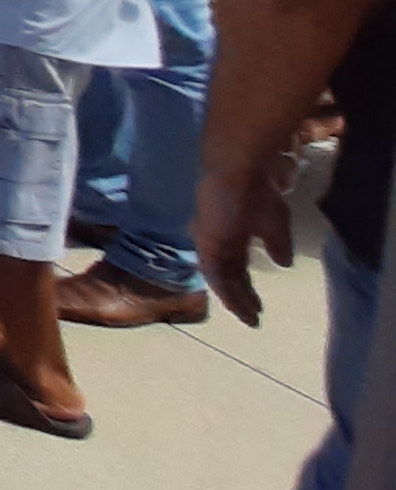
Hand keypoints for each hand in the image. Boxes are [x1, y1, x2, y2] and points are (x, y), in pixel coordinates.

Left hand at [199, 160, 297, 328]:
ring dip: (236, 300)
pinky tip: (240, 306)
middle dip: (241, 297)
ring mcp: (209, 243)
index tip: (259, 307)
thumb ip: (277, 244)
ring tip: (251, 317)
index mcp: (229, 234)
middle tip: (254, 317)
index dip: (246, 287)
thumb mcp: (275, 223)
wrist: (237, 172)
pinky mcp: (207, 244)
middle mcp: (216, 242)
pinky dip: (227, 292)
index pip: (236, 267)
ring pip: (220, 280)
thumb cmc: (257, 192)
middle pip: (228, 277)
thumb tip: (283, 264)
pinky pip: (215, 275)